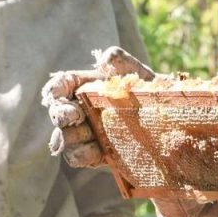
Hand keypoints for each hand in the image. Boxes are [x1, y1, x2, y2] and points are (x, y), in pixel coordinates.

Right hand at [41, 46, 154, 167]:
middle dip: (61, 114)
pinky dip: (82, 154)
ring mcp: (82, 134)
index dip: (53, 90)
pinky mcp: (92, 154)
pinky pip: (76, 157)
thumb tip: (104, 59)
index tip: (56, 94)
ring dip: (72, 136)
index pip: (59, 87)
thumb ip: (119, 59)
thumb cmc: (144, 90)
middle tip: (75, 114)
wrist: (164, 120)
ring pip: (62, 138)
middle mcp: (77, 111)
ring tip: (89, 132)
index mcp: (81, 88)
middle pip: (56, 114)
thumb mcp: (135, 71)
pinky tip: (96, 149)